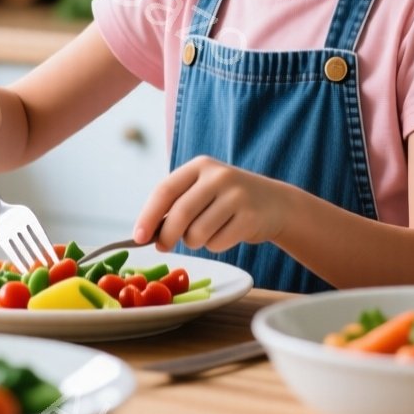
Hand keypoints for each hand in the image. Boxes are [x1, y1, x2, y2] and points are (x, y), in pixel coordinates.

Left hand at [132, 156, 293, 252]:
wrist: (275, 204)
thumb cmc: (227, 200)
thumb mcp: (203, 190)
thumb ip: (176, 204)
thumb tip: (146, 233)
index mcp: (200, 166)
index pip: (165, 190)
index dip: (148, 215)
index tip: (137, 237)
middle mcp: (219, 176)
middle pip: (180, 214)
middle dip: (166, 236)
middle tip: (163, 247)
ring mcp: (237, 196)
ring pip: (197, 233)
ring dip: (195, 242)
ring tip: (207, 232)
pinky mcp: (250, 217)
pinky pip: (217, 243)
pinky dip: (215, 245)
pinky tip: (227, 233)